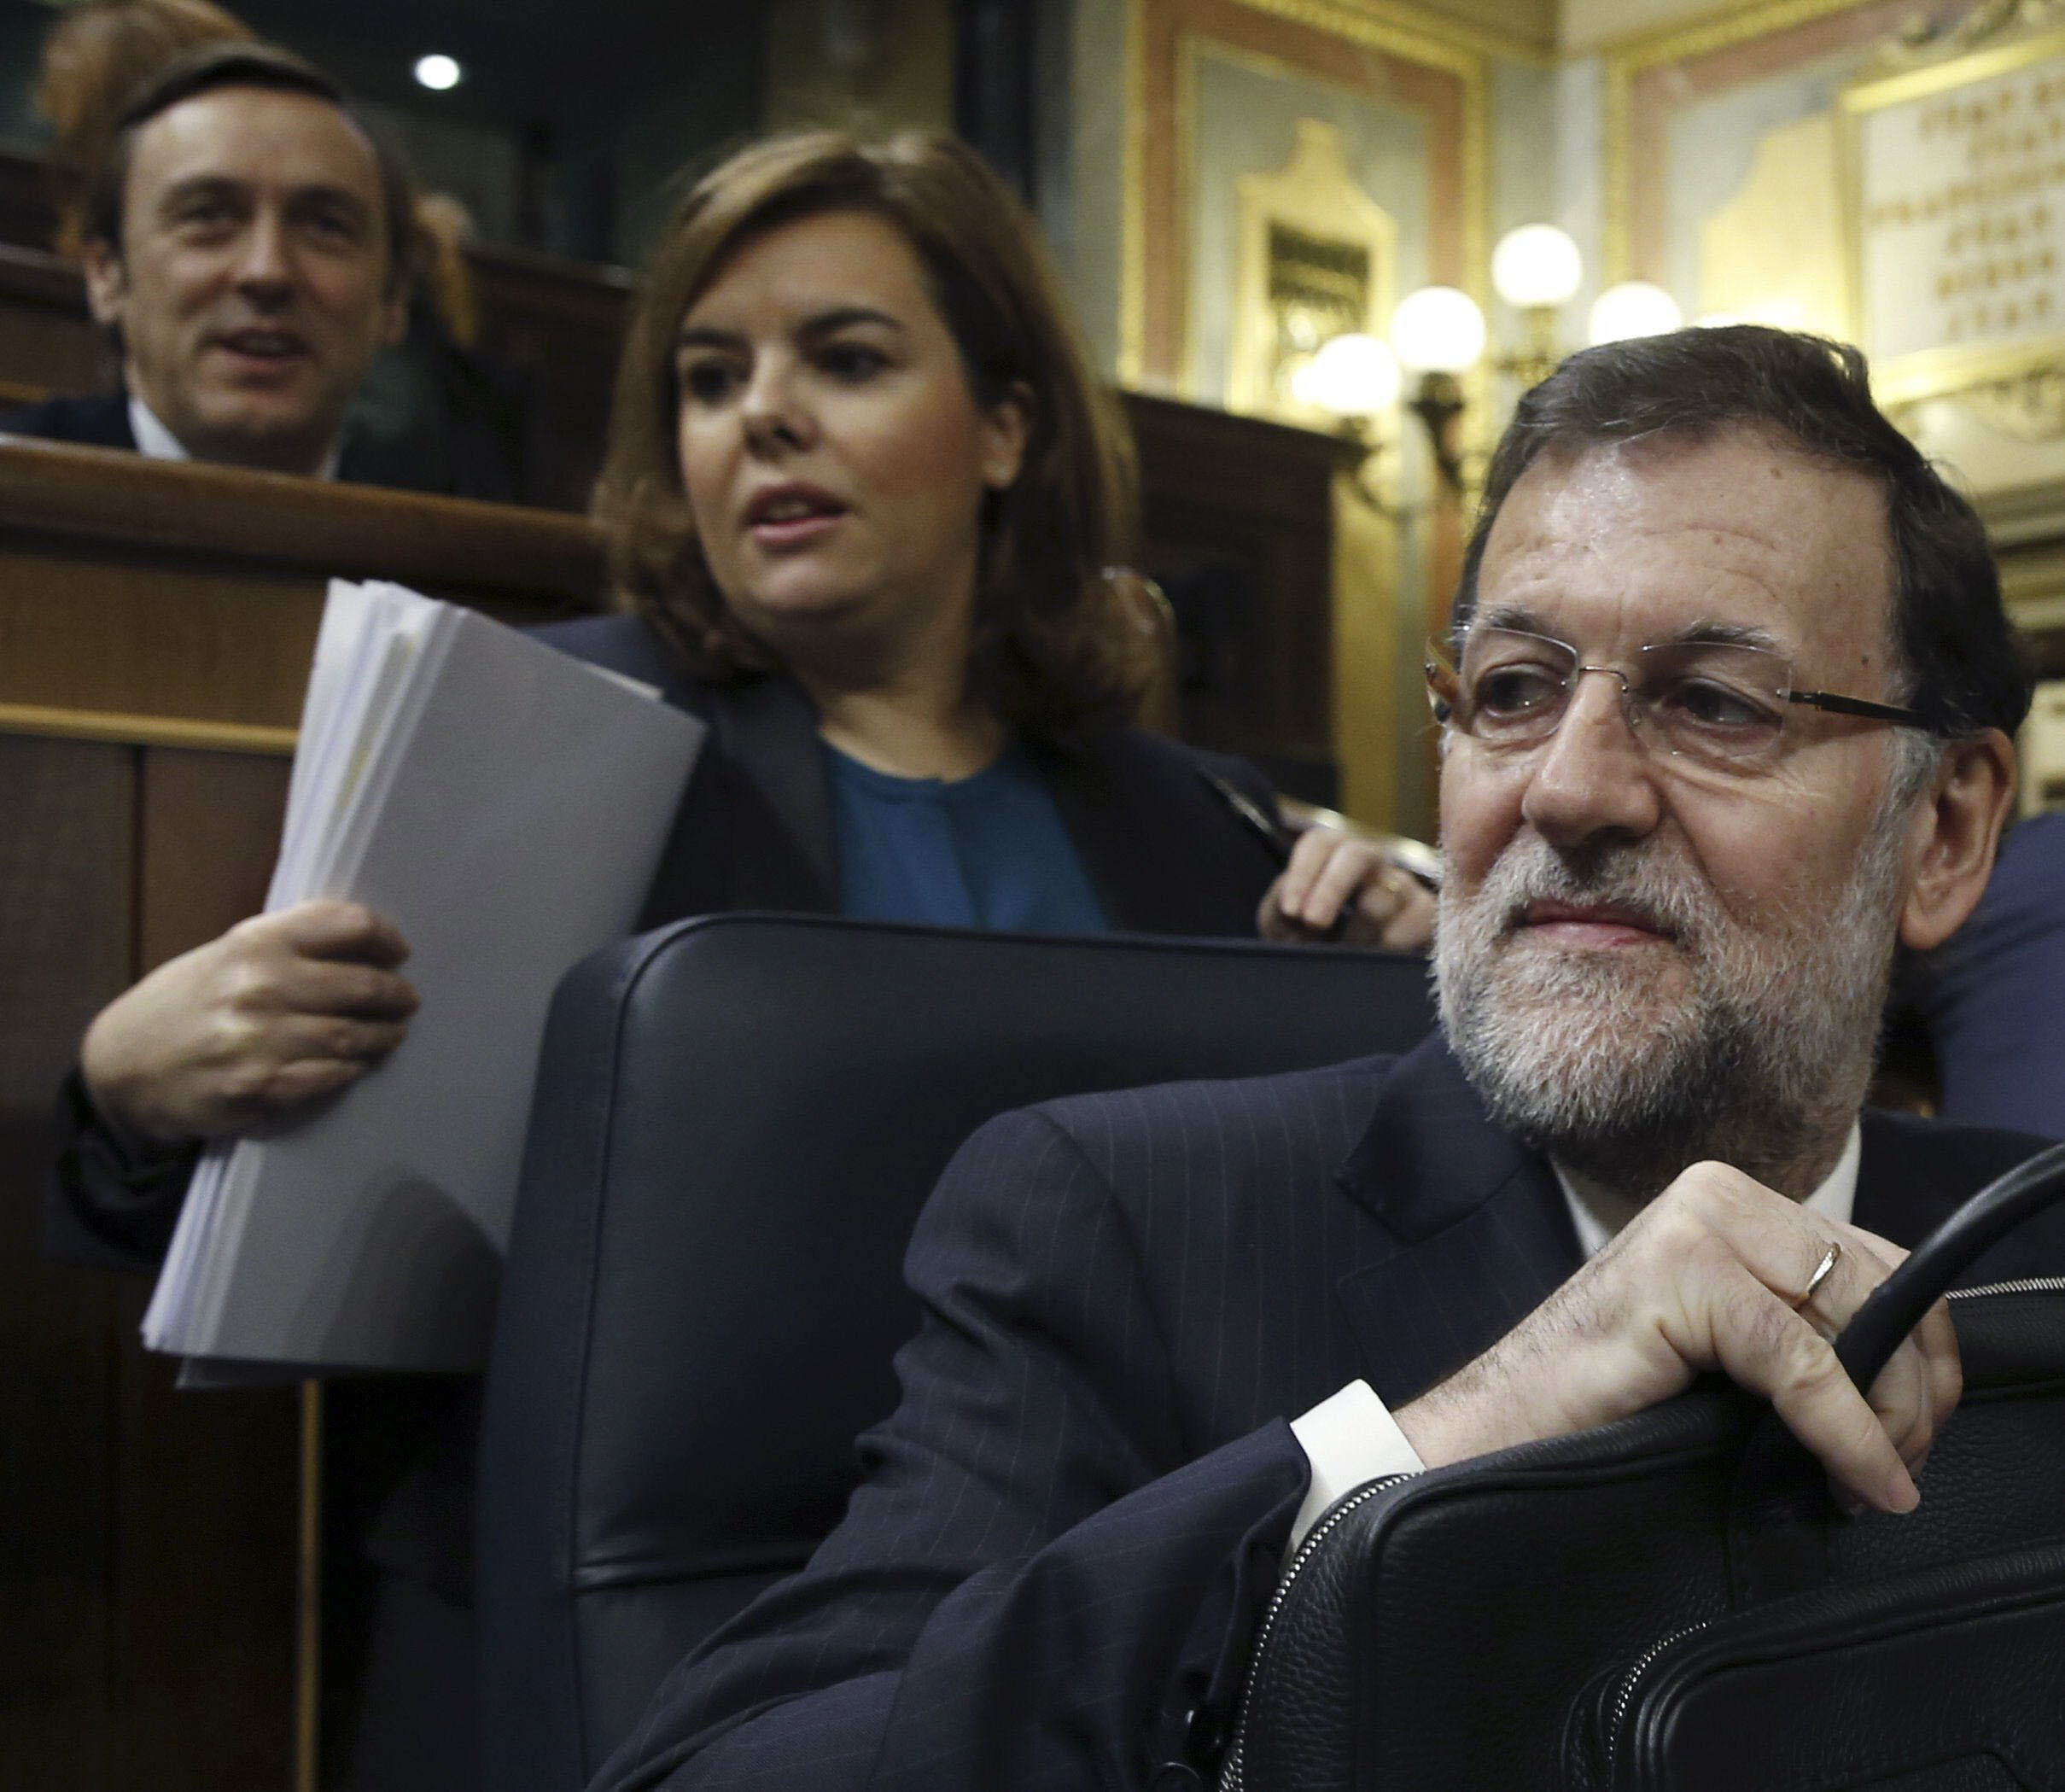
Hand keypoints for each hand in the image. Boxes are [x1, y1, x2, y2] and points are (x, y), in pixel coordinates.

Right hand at [80, 899, 417, 1145]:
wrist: (122, 1065)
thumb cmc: (183, 1002)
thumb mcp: (225, 953)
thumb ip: (287, 944)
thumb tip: (362, 943)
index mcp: (255, 943)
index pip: (347, 926)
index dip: (385, 937)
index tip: (400, 951)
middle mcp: (262, 987)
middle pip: (362, 985)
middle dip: (395, 994)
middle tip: (407, 999)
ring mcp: (261, 1041)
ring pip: (352, 1036)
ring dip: (382, 1036)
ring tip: (392, 1033)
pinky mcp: (259, 1089)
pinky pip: (328, 1078)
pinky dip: (351, 1070)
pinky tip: (358, 1065)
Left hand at [1257, 828, 1435, 949]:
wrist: (1346, 978)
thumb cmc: (1312, 943)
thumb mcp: (1287, 927)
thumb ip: (1281, 912)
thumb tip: (1293, 912)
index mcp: (1331, 857)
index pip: (1319, 844)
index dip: (1303, 872)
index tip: (1291, 911)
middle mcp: (1370, 864)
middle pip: (1357, 855)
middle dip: (1331, 888)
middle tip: (1312, 922)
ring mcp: (1401, 886)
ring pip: (1382, 897)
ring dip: (1355, 933)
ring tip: (1341, 958)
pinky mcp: (1426, 914)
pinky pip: (1412, 924)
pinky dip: (1388, 947)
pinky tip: (1373, 961)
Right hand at [1394, 1162, 1959, 1514]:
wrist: (1501, 1431)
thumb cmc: (1606, 1403)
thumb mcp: (1726, 1351)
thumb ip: (1800, 1331)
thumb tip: (1911, 1382)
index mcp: (1732, 1202)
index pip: (1880, 1261)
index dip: (1923, 1353)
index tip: (1917, 1437)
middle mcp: (1718, 1195)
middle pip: (1880, 1285)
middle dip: (1912, 1390)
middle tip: (1900, 1472)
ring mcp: (1697, 1225)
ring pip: (1855, 1317)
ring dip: (1888, 1417)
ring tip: (1871, 1483)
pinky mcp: (1682, 1273)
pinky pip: (1805, 1361)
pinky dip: (1848, 1431)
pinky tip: (1861, 1479)